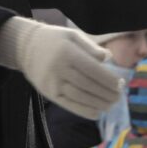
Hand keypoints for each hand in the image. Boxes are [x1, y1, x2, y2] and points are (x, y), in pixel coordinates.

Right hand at [0, 17, 123, 119]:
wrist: (25, 47)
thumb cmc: (53, 39)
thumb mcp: (72, 35)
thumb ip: (91, 46)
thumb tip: (108, 58)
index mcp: (67, 52)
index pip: (92, 69)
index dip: (108, 79)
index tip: (121, 84)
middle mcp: (59, 69)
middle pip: (87, 85)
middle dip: (106, 93)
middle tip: (119, 97)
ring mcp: (52, 83)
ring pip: (79, 97)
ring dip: (98, 103)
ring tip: (111, 105)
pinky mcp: (48, 93)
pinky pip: (68, 105)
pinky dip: (84, 111)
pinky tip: (96, 113)